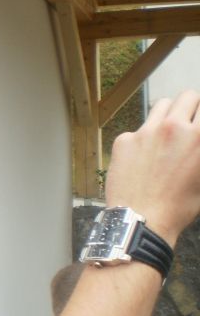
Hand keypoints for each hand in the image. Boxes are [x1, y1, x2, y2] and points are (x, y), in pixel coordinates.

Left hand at [106, 91, 199, 245]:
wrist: (141, 219)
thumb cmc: (178, 206)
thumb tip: (195, 142)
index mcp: (199, 137)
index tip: (198, 124)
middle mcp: (174, 128)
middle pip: (187, 97)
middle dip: (191, 107)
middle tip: (189, 122)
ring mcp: (146, 131)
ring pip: (161, 105)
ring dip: (168, 114)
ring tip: (167, 132)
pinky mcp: (124, 139)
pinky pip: (138, 129)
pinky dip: (142, 138)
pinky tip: (142, 157)